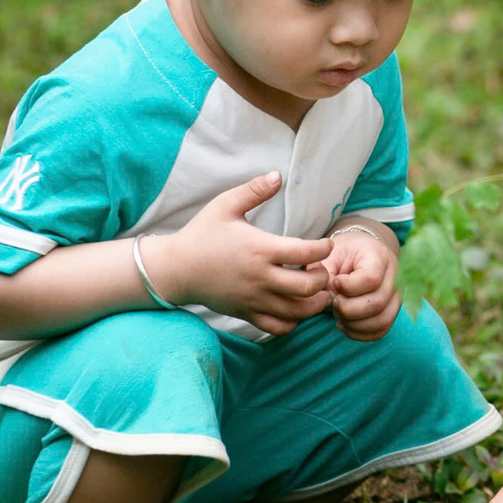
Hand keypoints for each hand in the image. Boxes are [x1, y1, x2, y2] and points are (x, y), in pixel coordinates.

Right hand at [152, 172, 333, 334]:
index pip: (305, 252)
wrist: (175, 268)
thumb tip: (279, 175)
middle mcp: (260, 277)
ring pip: (297, 312)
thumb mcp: (225, 205)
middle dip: (323, 278)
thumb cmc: (202, 234)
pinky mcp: (246, 314)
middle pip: (308, 287)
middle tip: (322, 269)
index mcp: (259, 249)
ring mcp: (254, 299)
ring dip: (314, 303)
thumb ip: (254, 190)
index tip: (326, 244)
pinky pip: (278, 327)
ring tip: (318, 291)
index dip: (324, 249)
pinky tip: (295, 307)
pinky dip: (293, 321)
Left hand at [321, 226, 399, 340]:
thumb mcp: (331, 255)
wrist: (361, 255)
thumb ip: (324, 272)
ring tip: (338, 313)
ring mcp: (396, 296)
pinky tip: (344, 324)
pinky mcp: (392, 311)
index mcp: (379, 257)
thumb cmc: (344, 254)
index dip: (349, 287)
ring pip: (382, 320)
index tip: (334, 283)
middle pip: (377, 303)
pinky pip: (381, 331)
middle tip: (334, 301)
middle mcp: (395, 277)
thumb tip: (327, 295)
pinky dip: (359, 333)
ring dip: (354, 324)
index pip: (371, 279)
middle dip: (348, 309)